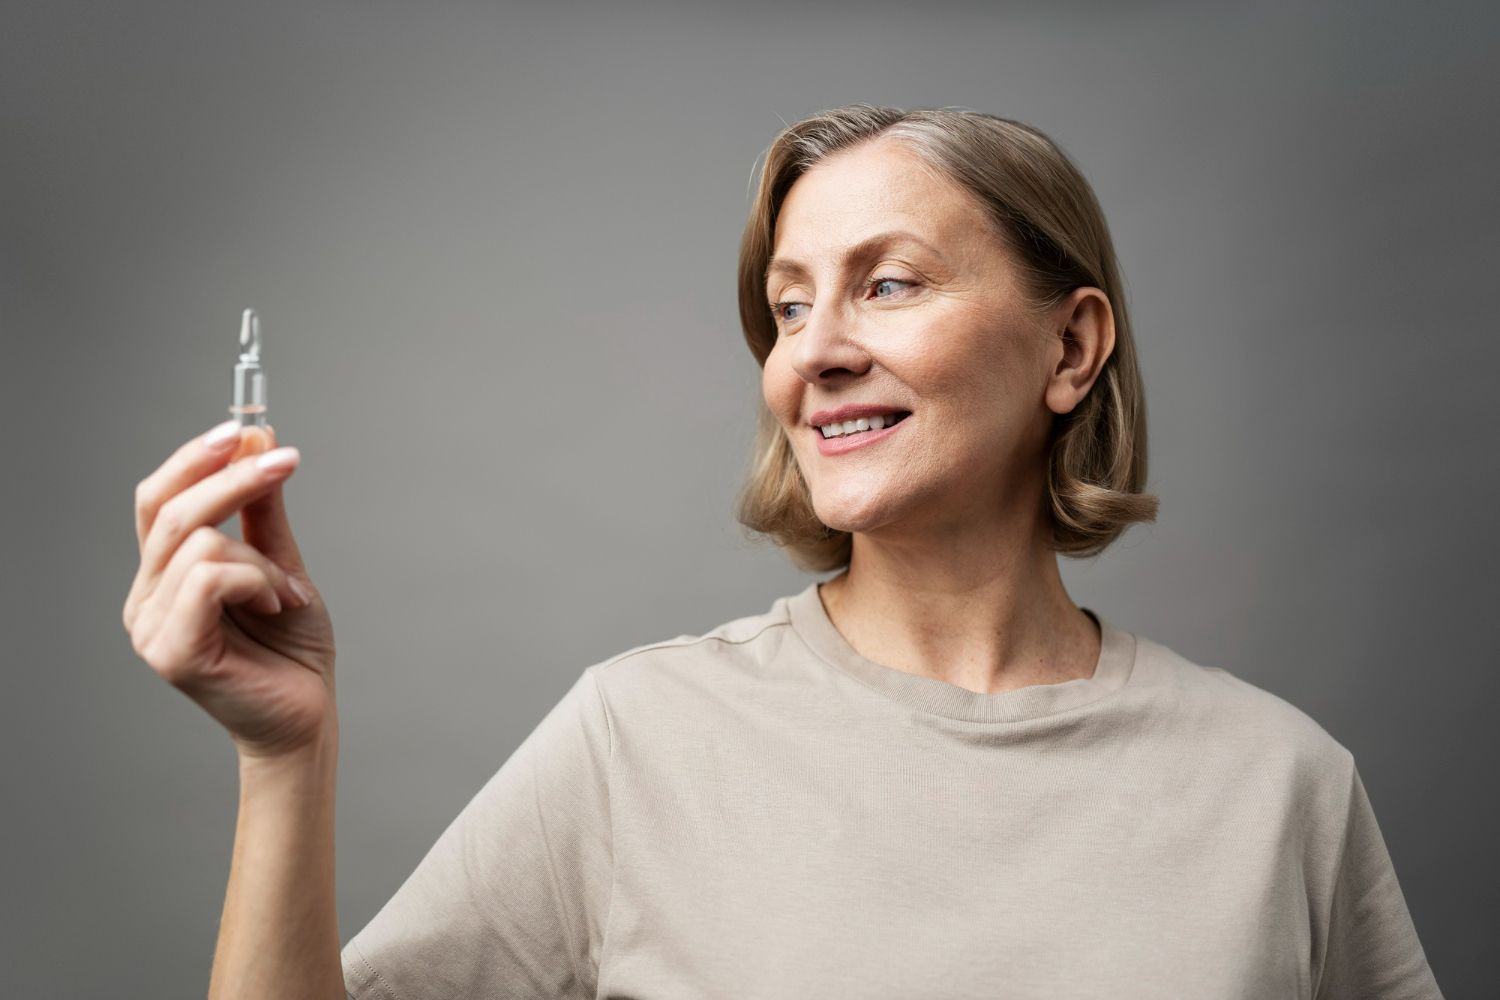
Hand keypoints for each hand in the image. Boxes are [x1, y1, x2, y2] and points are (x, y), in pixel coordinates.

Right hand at [123, 423, 336, 759]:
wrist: (308, 713)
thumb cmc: (293, 649)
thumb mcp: (282, 564)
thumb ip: (262, 513)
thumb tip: (258, 445)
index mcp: (163, 574)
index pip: (157, 498)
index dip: (196, 457)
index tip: (247, 430)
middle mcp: (145, 597)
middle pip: (172, 509)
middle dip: (235, 477)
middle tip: (286, 459)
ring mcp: (150, 626)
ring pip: (201, 541)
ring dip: (262, 559)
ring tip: (285, 592)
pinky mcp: (171, 651)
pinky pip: (210, 578)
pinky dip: (256, 580)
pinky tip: (276, 605)